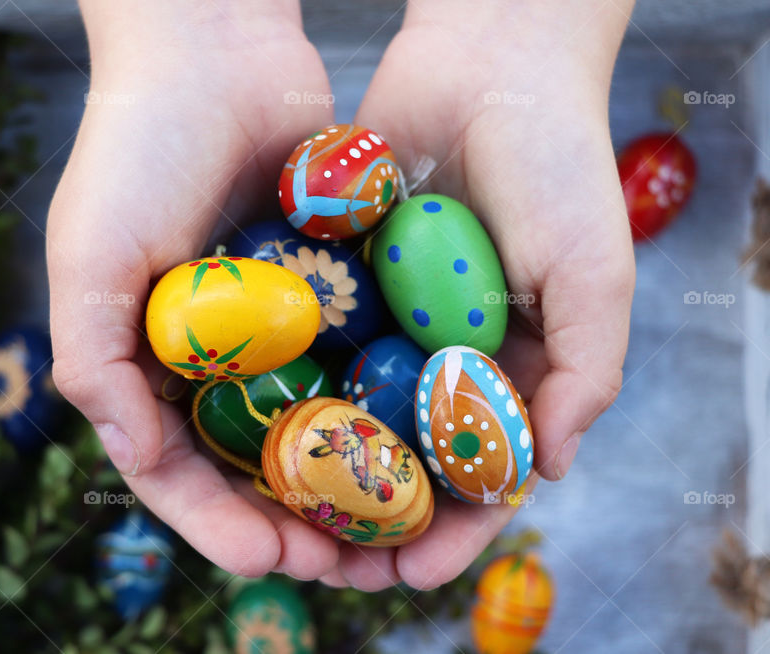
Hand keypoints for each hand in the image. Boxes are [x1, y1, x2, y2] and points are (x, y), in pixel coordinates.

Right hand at [48, 1, 346, 579]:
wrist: (213, 52)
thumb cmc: (135, 149)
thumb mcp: (88, 257)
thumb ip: (94, 362)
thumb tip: (134, 457)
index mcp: (142, 361)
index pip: (177, 472)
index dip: (221, 524)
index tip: (273, 556)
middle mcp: (206, 355)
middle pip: (251, 466)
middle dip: (295, 521)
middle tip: (348, 563)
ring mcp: (268, 327)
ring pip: (311, 426)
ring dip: (347, 482)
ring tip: (393, 524)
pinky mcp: (322, 291)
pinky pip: (351, 361)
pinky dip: (377, 405)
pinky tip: (417, 440)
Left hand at [329, 0, 636, 589]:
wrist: (489, 62)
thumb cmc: (557, 162)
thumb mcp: (594, 268)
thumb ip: (587, 369)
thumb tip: (552, 469)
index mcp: (513, 365)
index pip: (482, 470)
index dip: (453, 528)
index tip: (412, 571)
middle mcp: (446, 351)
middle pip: (406, 457)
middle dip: (374, 518)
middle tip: (335, 566)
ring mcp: (391, 318)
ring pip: (352, 412)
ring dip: (323, 470)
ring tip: (285, 519)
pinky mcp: (343, 278)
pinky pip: (315, 345)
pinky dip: (293, 387)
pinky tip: (257, 429)